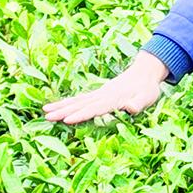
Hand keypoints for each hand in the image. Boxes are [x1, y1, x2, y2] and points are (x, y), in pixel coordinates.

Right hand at [45, 53, 168, 124]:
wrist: (145, 72)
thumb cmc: (148, 88)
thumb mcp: (148, 96)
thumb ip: (139, 103)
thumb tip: (130, 108)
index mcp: (113, 98)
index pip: (94, 108)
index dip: (81, 115)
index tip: (67, 120)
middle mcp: (102, 95)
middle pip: (80, 104)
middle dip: (63, 111)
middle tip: (47, 117)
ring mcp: (98, 94)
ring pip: (76, 101)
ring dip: (61, 106)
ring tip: (45, 112)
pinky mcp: (97, 94)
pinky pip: (79, 99)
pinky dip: (67, 103)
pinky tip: (57, 107)